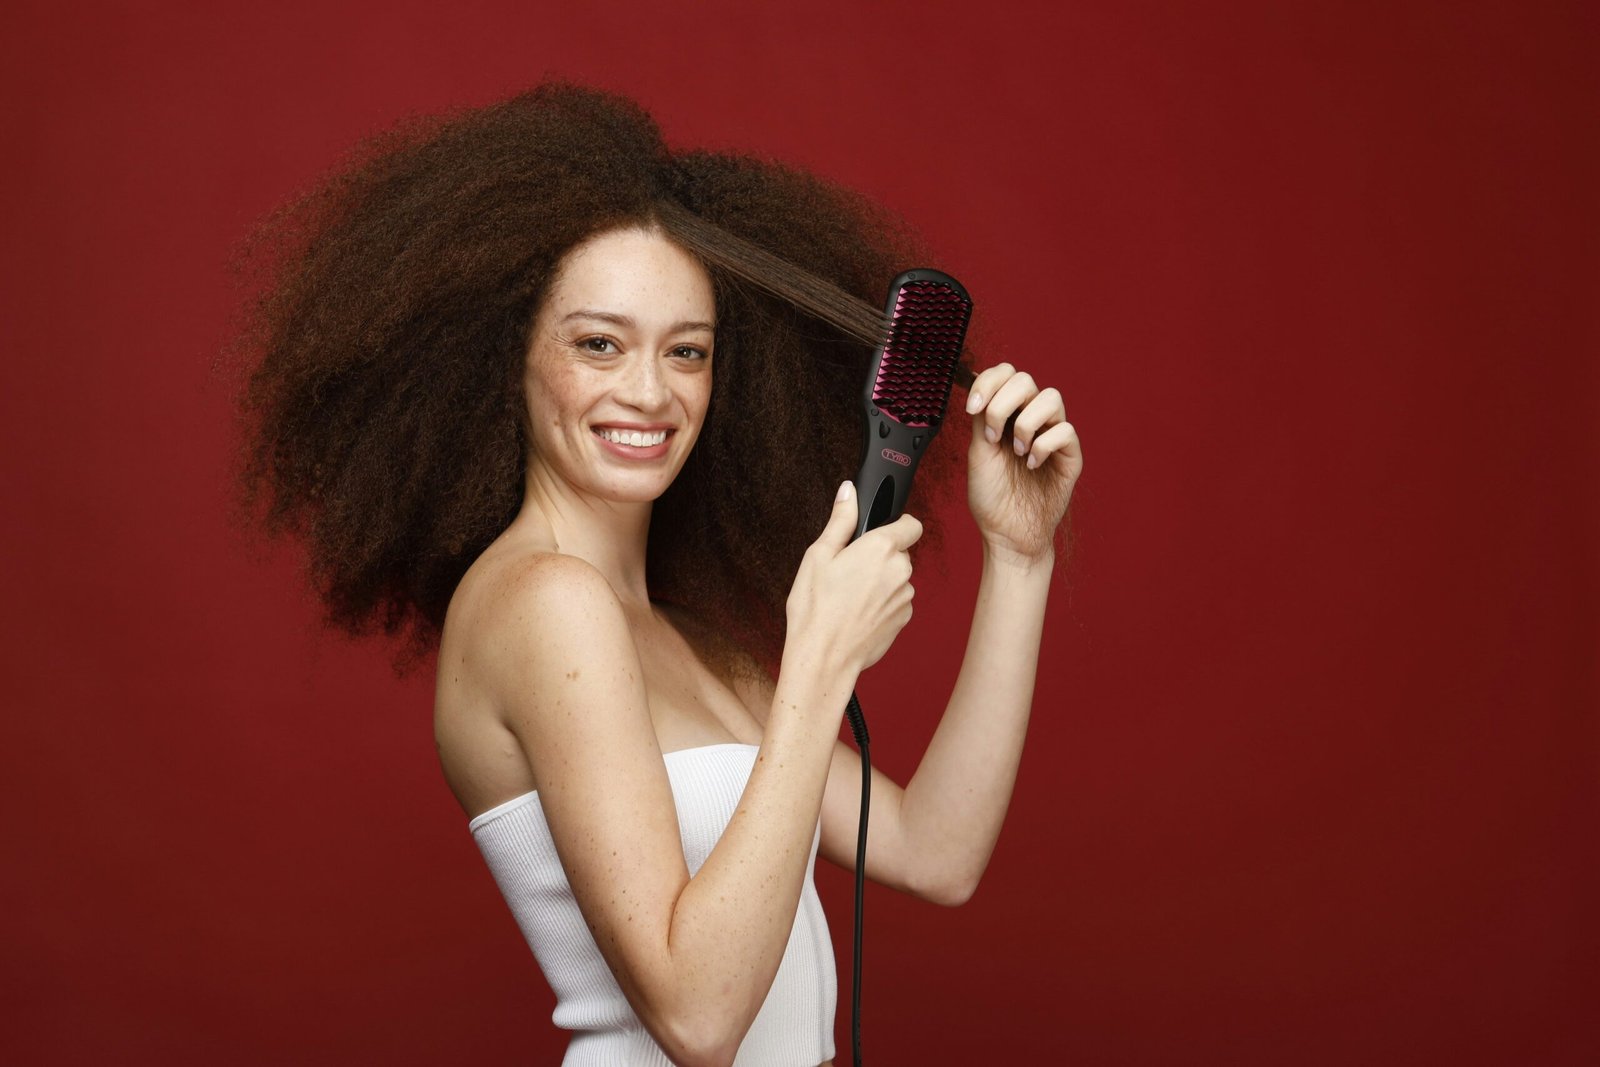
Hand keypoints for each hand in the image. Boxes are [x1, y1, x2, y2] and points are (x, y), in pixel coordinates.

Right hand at [786, 482, 923, 679]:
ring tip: (848, 596)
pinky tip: (856, 613)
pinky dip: (881, 603)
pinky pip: (896, 601)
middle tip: (847, 570)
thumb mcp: (818, 556)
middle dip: (878, 556)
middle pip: (899, 552)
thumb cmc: (815, 609)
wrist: (824, 659)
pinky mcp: (904, 619)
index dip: (896, 524)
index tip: (878, 532)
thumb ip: (840, 520)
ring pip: (897, 578)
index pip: (911, 523)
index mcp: (881, 548)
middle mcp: (901, 570)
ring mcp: (905, 597)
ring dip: (880, 581)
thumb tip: (849, 492)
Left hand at [964, 363, 1082, 564]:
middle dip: (1003, 404)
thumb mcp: (978, 452)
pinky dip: (1043, 446)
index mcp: (1006, 415)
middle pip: (1026, 379)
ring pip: (1051, 397)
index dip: (988, 381)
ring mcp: (1052, 435)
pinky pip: (1065, 430)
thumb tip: (980, 385)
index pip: (1005, 374)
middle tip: (994, 438)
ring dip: (1026, 424)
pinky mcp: (1070, 455)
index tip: (973, 407)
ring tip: (1017, 452)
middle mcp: (1030, 420)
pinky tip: (1033, 466)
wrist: (1008, 535)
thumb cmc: (993, 499)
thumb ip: (982, 417)